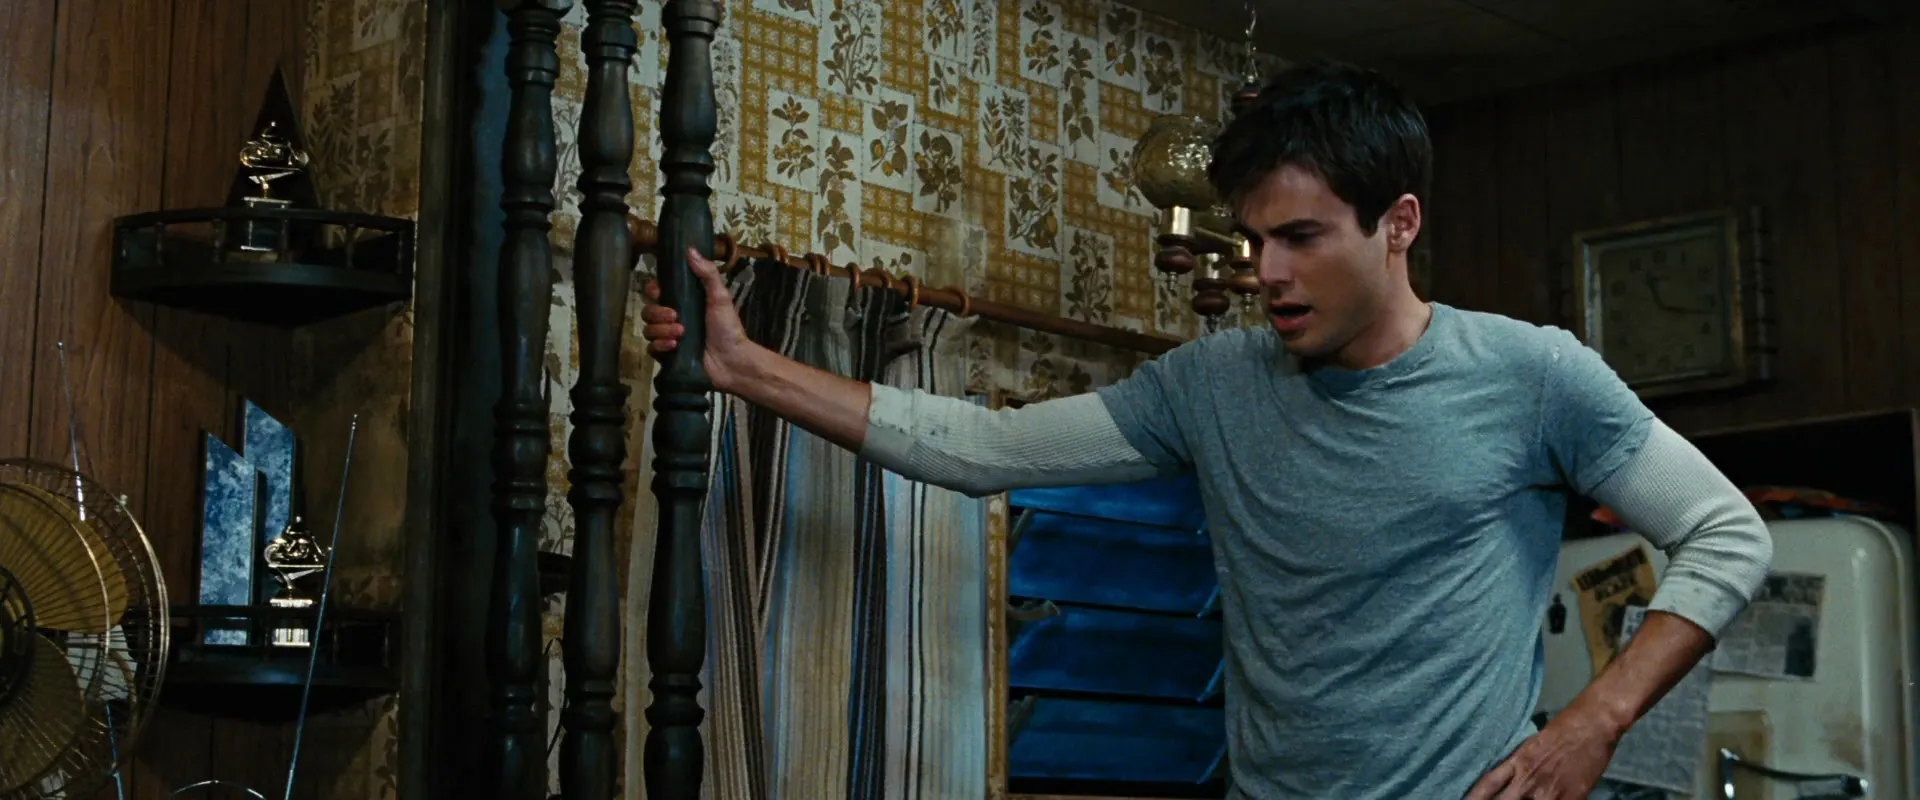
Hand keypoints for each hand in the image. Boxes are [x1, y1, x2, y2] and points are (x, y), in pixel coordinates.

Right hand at [639, 246, 757, 391]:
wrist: (732, 360)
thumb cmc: (728, 327)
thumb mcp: (720, 297)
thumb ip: (707, 274)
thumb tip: (690, 250)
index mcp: (683, 302)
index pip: (656, 292)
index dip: (653, 290)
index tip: (659, 291)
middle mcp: (672, 318)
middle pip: (647, 310)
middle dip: (658, 313)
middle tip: (676, 316)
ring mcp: (668, 337)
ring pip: (648, 329)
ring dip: (661, 330)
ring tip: (681, 333)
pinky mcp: (667, 356)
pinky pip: (651, 348)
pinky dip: (660, 345)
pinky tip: (674, 345)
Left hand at [1464, 707, 1622, 799]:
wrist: (1592, 724)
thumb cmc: (1562, 729)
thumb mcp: (1530, 745)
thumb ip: (1518, 765)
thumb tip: (1508, 780)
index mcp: (1517, 762)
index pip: (1487, 785)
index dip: (1473, 798)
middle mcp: (1528, 779)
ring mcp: (1549, 791)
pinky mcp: (1571, 798)